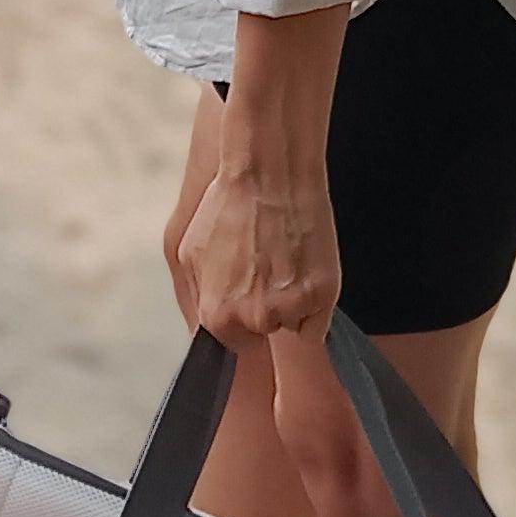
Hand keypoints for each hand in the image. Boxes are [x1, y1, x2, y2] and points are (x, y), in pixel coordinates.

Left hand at [169, 1, 350, 358]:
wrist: (270, 174)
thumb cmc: (227, 208)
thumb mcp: (190, 255)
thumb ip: (197, 300)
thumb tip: (203, 332)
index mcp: (218, 315)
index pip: (232, 342)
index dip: (239, 317)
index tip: (246, 290)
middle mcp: (255, 319)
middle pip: (263, 334)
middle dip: (263, 309)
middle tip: (266, 268)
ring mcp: (292, 309)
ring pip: (293, 325)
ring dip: (292, 304)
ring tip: (285, 260)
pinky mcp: (325, 296)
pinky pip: (320, 322)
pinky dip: (316, 304)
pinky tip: (305, 269)